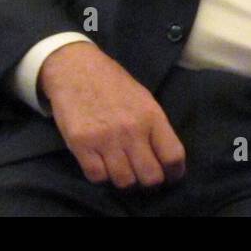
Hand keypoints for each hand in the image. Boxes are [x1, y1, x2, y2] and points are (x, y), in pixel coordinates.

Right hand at [39, 42, 185, 187]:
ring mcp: (106, 139)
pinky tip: (102, 164)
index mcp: (151, 116)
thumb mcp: (143, 99)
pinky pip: (97, 177)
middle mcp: (131, 130)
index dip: (174, 172)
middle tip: (144, 177)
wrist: (76, 69)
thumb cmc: (113, 83)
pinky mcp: (81, 145)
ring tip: (122, 169)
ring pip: (124, 181)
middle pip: (150, 176)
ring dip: (125, 180)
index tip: (170, 175)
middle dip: (150, 181)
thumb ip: (154, 127)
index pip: (173, 155)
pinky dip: (101, 176)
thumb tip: (164, 157)